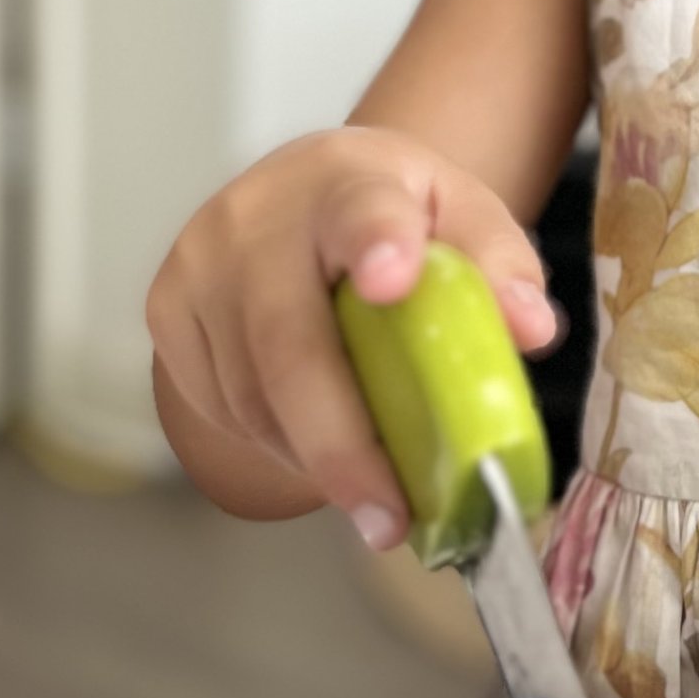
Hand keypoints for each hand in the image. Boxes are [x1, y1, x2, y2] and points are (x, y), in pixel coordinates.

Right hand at [145, 129, 555, 545]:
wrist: (310, 190)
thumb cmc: (397, 213)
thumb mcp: (463, 216)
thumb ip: (501, 266)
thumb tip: (531, 331)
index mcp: (349, 179)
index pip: (363, 210)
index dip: (377, 245)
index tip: (391, 280)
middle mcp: (256, 216)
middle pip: (291, 345)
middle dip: (343, 444)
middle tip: (390, 517)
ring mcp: (199, 264)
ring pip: (249, 394)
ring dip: (312, 459)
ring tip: (374, 497)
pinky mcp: (166, 309)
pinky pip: (218, 405)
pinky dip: (274, 443)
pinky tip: (317, 446)